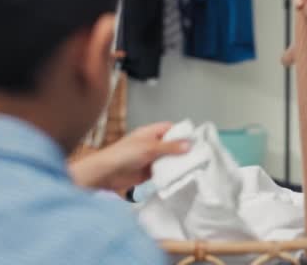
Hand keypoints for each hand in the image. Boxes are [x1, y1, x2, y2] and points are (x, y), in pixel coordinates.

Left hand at [69, 122, 189, 191]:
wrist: (106, 174)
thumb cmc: (123, 155)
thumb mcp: (150, 148)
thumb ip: (170, 147)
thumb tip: (188, 144)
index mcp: (151, 133)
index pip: (171, 129)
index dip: (182, 133)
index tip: (196, 139)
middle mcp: (152, 144)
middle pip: (172, 145)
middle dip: (183, 150)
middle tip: (199, 155)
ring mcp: (151, 159)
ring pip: (169, 159)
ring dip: (178, 163)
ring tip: (194, 167)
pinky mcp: (149, 173)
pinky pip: (163, 172)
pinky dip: (171, 174)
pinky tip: (181, 177)